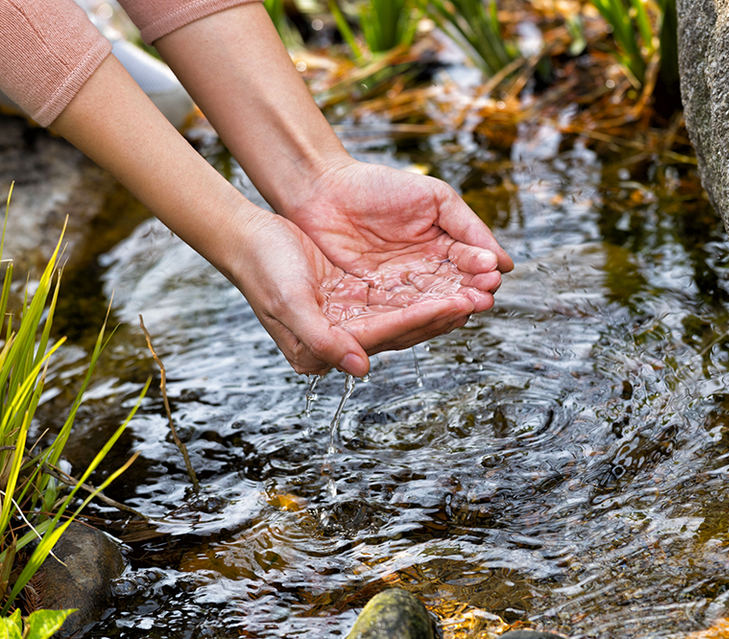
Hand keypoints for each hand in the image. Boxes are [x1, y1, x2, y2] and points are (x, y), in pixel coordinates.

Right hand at [230, 209, 479, 375]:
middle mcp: (337, 342)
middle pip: (399, 331)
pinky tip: (448, 282)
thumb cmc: (263, 270)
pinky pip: (395, 299)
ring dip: (438, 304)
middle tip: (480, 299)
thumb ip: (324, 340)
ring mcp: (346, 320)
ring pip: (403, 315)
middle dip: (441, 315)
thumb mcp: (290, 303)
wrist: (247, 238)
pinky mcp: (351, 299)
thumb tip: (362, 369)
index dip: (421, 320)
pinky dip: (422, 291)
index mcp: (320, 351)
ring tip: (474, 292)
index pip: (383, 337)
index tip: (457, 306)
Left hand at [282, 159, 513, 319]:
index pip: (470, 263)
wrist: (323, 190)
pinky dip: (417, 315)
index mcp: (443, 243)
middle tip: (484, 297)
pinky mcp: (374, 297)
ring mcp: (400, 284)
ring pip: (431, 302)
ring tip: (466, 308)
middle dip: (471, 292)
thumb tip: (504, 260)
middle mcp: (425, 267)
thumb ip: (468, 226)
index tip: (493, 274)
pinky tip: (432, 314)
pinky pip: (400, 310)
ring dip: (450, 307)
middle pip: (455, 287)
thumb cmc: (378, 186)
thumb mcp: (434, 198)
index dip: (482, 270)